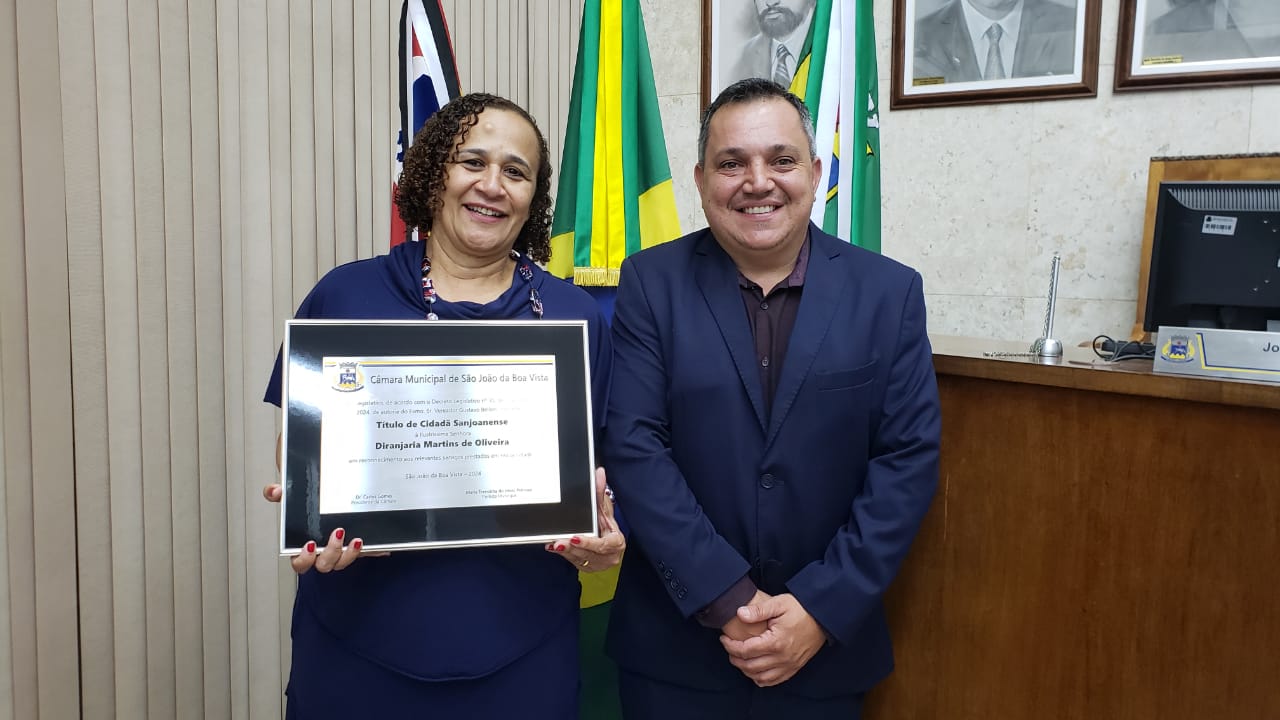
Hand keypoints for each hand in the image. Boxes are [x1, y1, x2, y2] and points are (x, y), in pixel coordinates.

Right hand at [262, 484, 387, 573]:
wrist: (324, 492)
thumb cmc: (306, 503)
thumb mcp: (292, 495)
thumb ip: (279, 493)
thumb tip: (274, 491)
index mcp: (304, 547)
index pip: (300, 563)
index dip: (304, 559)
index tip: (310, 545)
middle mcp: (322, 552)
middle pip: (325, 565)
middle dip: (331, 553)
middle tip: (337, 534)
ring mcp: (339, 550)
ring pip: (344, 562)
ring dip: (351, 554)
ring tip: (356, 539)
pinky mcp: (355, 546)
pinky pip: (365, 553)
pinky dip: (374, 551)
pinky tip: (381, 547)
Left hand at [546, 467, 624, 572]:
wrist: (610, 540)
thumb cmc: (608, 525)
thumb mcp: (605, 509)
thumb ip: (600, 492)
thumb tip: (599, 473)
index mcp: (616, 542)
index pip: (602, 544)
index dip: (588, 542)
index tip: (574, 537)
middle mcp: (609, 556)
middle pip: (588, 553)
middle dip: (572, 547)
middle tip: (558, 542)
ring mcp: (599, 564)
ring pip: (580, 558)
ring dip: (566, 551)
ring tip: (554, 543)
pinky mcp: (588, 567)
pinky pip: (574, 562)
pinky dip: (565, 554)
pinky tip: (555, 547)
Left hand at [719, 593, 825, 686]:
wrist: (823, 617)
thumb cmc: (800, 609)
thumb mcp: (779, 603)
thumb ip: (758, 610)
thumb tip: (740, 614)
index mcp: (776, 642)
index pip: (745, 650)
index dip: (730, 646)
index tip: (724, 639)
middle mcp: (782, 658)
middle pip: (750, 666)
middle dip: (735, 658)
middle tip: (729, 648)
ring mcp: (789, 665)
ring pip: (760, 677)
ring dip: (745, 670)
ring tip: (739, 658)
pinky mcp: (794, 668)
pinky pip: (773, 681)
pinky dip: (760, 679)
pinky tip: (754, 670)